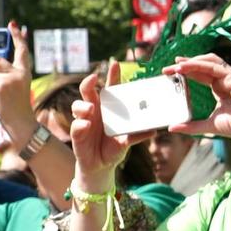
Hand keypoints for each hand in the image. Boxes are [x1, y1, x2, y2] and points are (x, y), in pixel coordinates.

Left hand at [0, 23, 34, 136]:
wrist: (21, 123)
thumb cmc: (15, 109)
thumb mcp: (14, 89)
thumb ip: (2, 78)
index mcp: (24, 73)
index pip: (22, 51)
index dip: (17, 36)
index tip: (12, 24)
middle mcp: (18, 73)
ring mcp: (9, 79)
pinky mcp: (0, 86)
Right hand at [68, 71, 132, 189]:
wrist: (101, 166)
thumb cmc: (114, 147)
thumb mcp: (127, 141)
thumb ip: (137, 135)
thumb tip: (154, 130)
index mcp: (107, 108)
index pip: (110, 87)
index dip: (112, 75)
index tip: (115, 64)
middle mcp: (94, 110)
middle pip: (87, 90)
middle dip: (88, 82)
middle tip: (94, 78)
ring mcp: (84, 120)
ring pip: (78, 105)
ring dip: (83, 106)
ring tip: (91, 109)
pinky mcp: (77, 133)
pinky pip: (76, 125)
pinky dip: (81, 125)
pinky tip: (87, 126)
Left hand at [166, 54, 230, 145]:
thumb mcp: (210, 125)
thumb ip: (192, 126)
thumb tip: (172, 127)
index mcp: (220, 89)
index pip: (199, 76)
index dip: (185, 73)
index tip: (169, 74)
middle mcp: (224, 80)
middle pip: (201, 66)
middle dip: (183, 66)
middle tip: (166, 69)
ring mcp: (230, 77)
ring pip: (208, 62)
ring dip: (190, 62)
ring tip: (175, 66)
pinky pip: (214, 67)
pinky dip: (198, 65)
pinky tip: (186, 67)